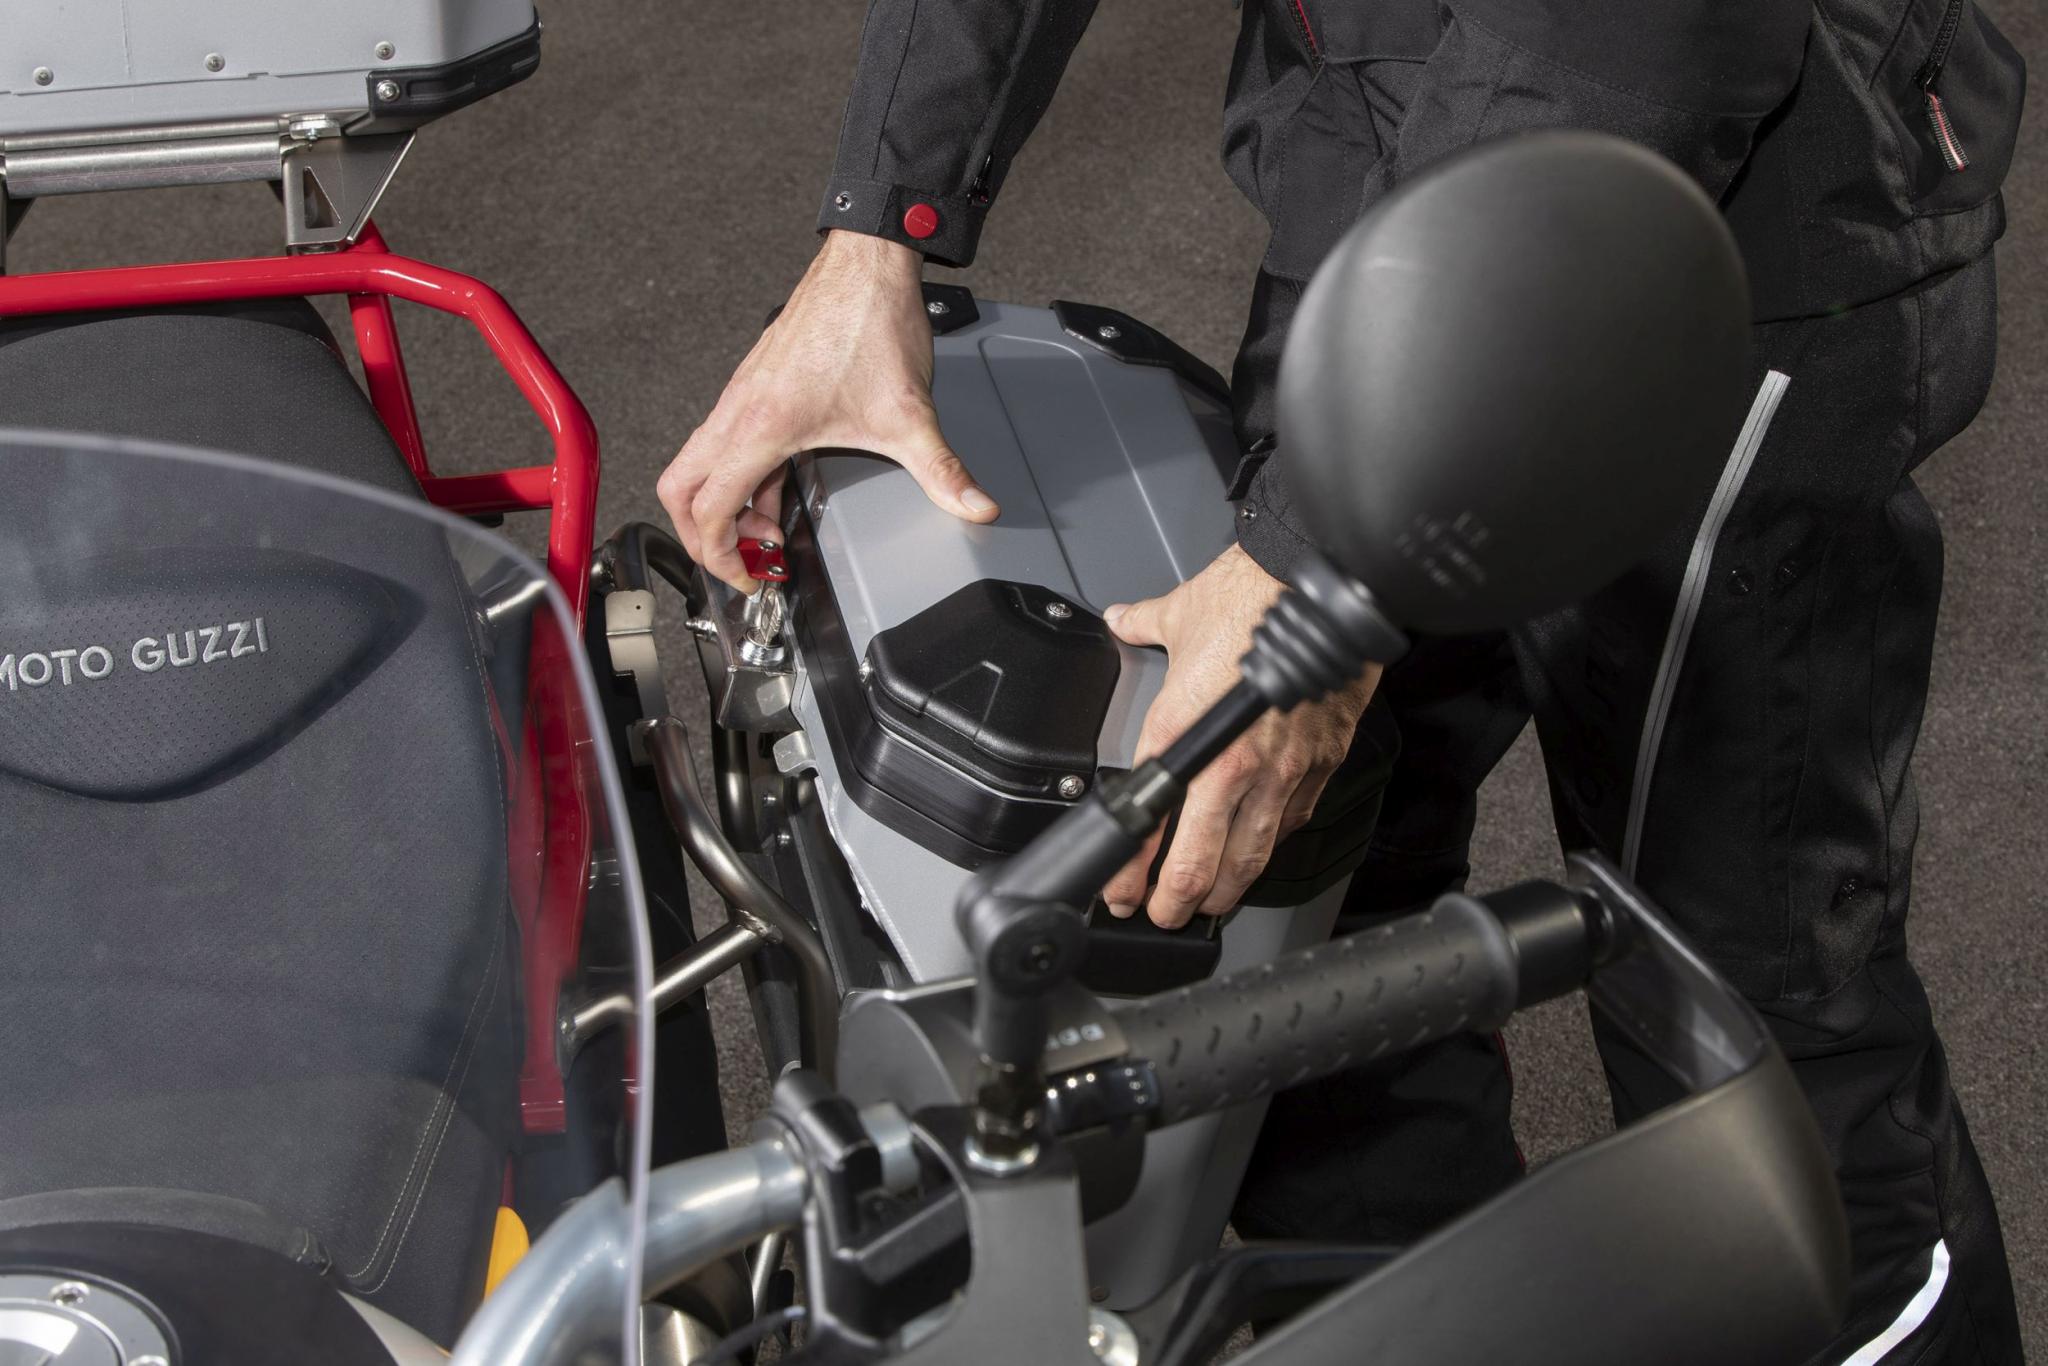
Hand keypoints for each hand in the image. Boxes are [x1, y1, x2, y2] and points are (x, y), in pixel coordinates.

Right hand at [659, 230, 999, 591]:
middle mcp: (739, 409)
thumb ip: (944, 471)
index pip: (709, 507)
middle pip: (681, 488)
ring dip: (725, 505)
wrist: (867, 264)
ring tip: (769, 532)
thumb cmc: (871, 322)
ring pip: (699, 464)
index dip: (718, 554)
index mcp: (762, 425)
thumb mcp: (911, 415)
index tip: (746, 576)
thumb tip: (976, 507)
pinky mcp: (755, 384)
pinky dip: (740, 475)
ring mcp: (742, 395)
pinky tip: (780, 488)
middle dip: (703, 535)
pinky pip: (725, 441)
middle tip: (744, 560)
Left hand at [1101, 545, 1379, 928]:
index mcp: (1180, 732)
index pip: (1146, 820)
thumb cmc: (1249, 595)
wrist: (1317, 583)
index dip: (1131, 869)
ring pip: (1251, 854)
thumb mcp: (1177, 614)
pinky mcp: (1321, 763)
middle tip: (1163, 917)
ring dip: (1226, 889)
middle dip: (1177, 901)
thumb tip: (1122, 619)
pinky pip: (1293, 821)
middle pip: (1201, 859)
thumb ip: (1142, 625)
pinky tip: (1262, 853)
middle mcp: (1229, 762)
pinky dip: (1273, 846)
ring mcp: (1280, 770)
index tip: (1121, 891)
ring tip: (1210, 905)